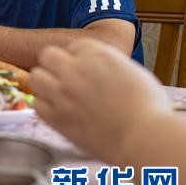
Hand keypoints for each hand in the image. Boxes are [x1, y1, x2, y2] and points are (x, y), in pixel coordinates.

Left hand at [30, 38, 171, 164]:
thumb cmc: (149, 109)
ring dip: (45, 83)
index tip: (87, 70)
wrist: (145, 138)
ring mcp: (63, 92)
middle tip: (67, 79)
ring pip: (36, 76)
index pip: (75, 46)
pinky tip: (59, 112)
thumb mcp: (133, 72)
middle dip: (57, 65)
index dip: (80, 58)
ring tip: (58, 94)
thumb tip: (99, 67)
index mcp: (97, 54)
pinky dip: (46, 107)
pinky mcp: (56, 116)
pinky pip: (37, 104)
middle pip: (48, 55)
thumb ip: (110, 64)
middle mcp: (75, 69)